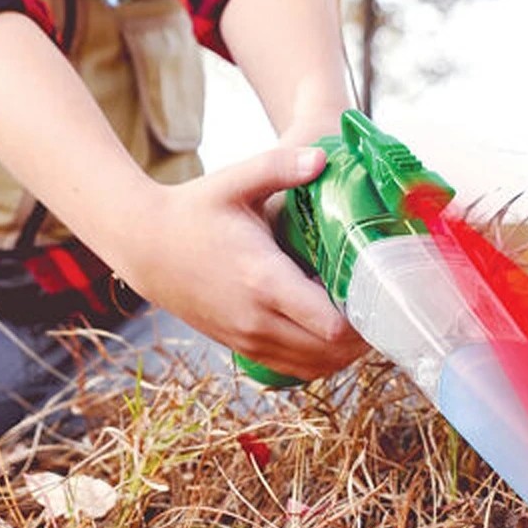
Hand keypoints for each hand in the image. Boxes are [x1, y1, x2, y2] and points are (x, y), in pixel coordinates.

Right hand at [119, 144, 364, 380]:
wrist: (143, 245)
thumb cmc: (193, 210)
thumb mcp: (235, 182)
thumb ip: (280, 168)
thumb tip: (322, 158)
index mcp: (263, 280)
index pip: (330, 325)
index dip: (365, 317)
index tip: (382, 293)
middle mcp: (256, 319)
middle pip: (330, 352)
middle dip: (363, 336)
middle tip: (383, 307)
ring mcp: (246, 338)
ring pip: (314, 367)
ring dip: (344, 352)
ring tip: (363, 319)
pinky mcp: (239, 345)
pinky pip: (291, 369)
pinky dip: (319, 360)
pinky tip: (331, 334)